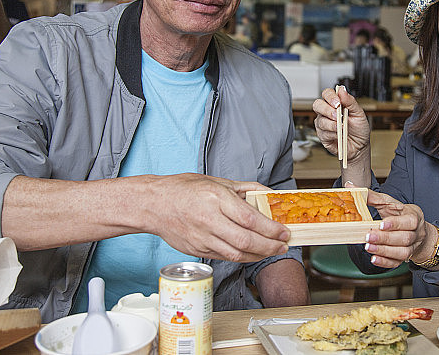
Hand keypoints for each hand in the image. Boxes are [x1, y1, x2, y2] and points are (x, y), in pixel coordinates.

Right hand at [141, 173, 289, 262]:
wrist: (154, 204)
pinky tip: (252, 253)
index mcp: (216, 198)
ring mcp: (202, 237)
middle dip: (270, 246)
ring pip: (236, 254)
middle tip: (283, 245)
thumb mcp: (217, 181)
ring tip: (272, 251)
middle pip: (246, 240)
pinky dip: (242, 257)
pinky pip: (225, 257)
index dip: (271, 229)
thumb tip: (269, 194)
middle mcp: (209, 219)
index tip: (284, 231)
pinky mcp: (197, 250)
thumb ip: (245, 189)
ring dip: (259, 255)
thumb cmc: (184, 189)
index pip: (250, 218)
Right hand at [312, 85, 370, 162]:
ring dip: (332, 124)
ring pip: (320, 120)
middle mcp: (327, 112)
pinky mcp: (322, 135)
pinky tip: (339, 135)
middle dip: (327, 110)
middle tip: (337, 116)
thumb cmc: (359, 129)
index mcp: (335, 104)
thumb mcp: (359, 113)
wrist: (360, 146)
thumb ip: (350, 101)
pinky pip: (323, 133)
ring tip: (342, 128)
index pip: (327, 94)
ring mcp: (323, 124)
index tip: (338, 103)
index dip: (330, 97)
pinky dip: (332, 134)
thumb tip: (342, 89)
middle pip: (317, 105)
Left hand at [361, 190, 429, 268]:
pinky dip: (385, 262)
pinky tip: (374, 259)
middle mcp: (416, 233)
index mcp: (414, 216)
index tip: (381, 224)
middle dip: (385, 238)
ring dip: (384, 251)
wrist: (416, 230)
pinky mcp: (405, 258)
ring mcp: (411, 247)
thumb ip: (371, 196)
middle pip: (404, 238)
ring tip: (368, 248)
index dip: (395, 224)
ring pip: (402, 252)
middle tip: (368, 236)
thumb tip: (350, 186)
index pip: (409, 221)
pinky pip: (397, 263)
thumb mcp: (389, 202)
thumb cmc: (400, 214)